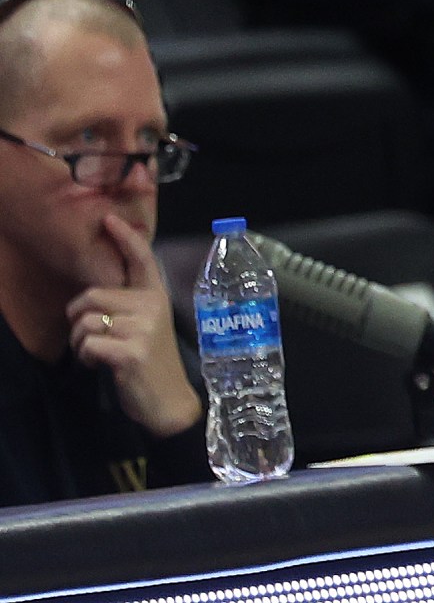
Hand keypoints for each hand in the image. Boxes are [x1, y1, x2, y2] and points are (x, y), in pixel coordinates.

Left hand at [66, 214, 200, 437]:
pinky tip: (100, 364)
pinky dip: (85, 357)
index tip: (108, 220)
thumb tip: (91, 298)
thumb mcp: (147, 326)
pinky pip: (88, 344)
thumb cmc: (152, 361)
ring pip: (85, 321)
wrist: (168, 400)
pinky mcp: (130, 351)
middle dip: (79, 318)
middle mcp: (152, 306)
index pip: (141, 259)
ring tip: (99, 353)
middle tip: (93, 337)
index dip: (124, 238)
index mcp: (157, 296)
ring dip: (80, 342)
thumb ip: (128, 305)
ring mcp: (143, 328)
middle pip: (91, 296)